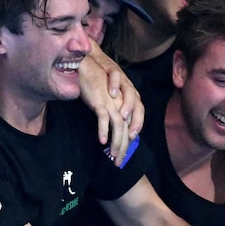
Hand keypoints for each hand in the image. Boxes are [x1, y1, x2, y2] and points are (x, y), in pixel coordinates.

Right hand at [79, 47, 144, 164]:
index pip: (138, 119)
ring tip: (112, 155)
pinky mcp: (100, 101)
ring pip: (119, 126)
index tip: (128, 148)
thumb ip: (117, 108)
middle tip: (119, 161)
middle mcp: (124, 101)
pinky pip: (104, 118)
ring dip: (116, 143)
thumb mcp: (112, 95)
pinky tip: (101, 141)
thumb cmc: (99, 81)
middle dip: (125, 146)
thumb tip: (117, 123)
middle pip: (128, 127)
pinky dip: (103, 130)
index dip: (134, 135)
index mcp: (130, 98)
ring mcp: (113, 102)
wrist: (86, 64)